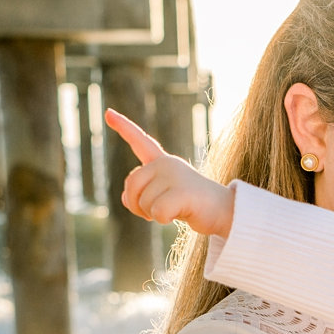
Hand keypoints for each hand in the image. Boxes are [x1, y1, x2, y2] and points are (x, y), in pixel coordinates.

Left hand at [105, 108, 233, 235]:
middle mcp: (167, 164)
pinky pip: (157, 212)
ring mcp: (175, 176)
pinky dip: (164, 220)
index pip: (140, 141)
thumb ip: (141, 194)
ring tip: (175, 210)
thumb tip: (125, 197)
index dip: (123, 127)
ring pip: (143, 202)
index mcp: (163, 162)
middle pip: (131, 185)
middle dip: (137, 205)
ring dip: (154, 215)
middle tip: (156, 211)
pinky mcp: (182, 192)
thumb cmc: (194, 206)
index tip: (107, 113)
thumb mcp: (164, 198)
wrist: (226, 211)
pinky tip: (180, 214)